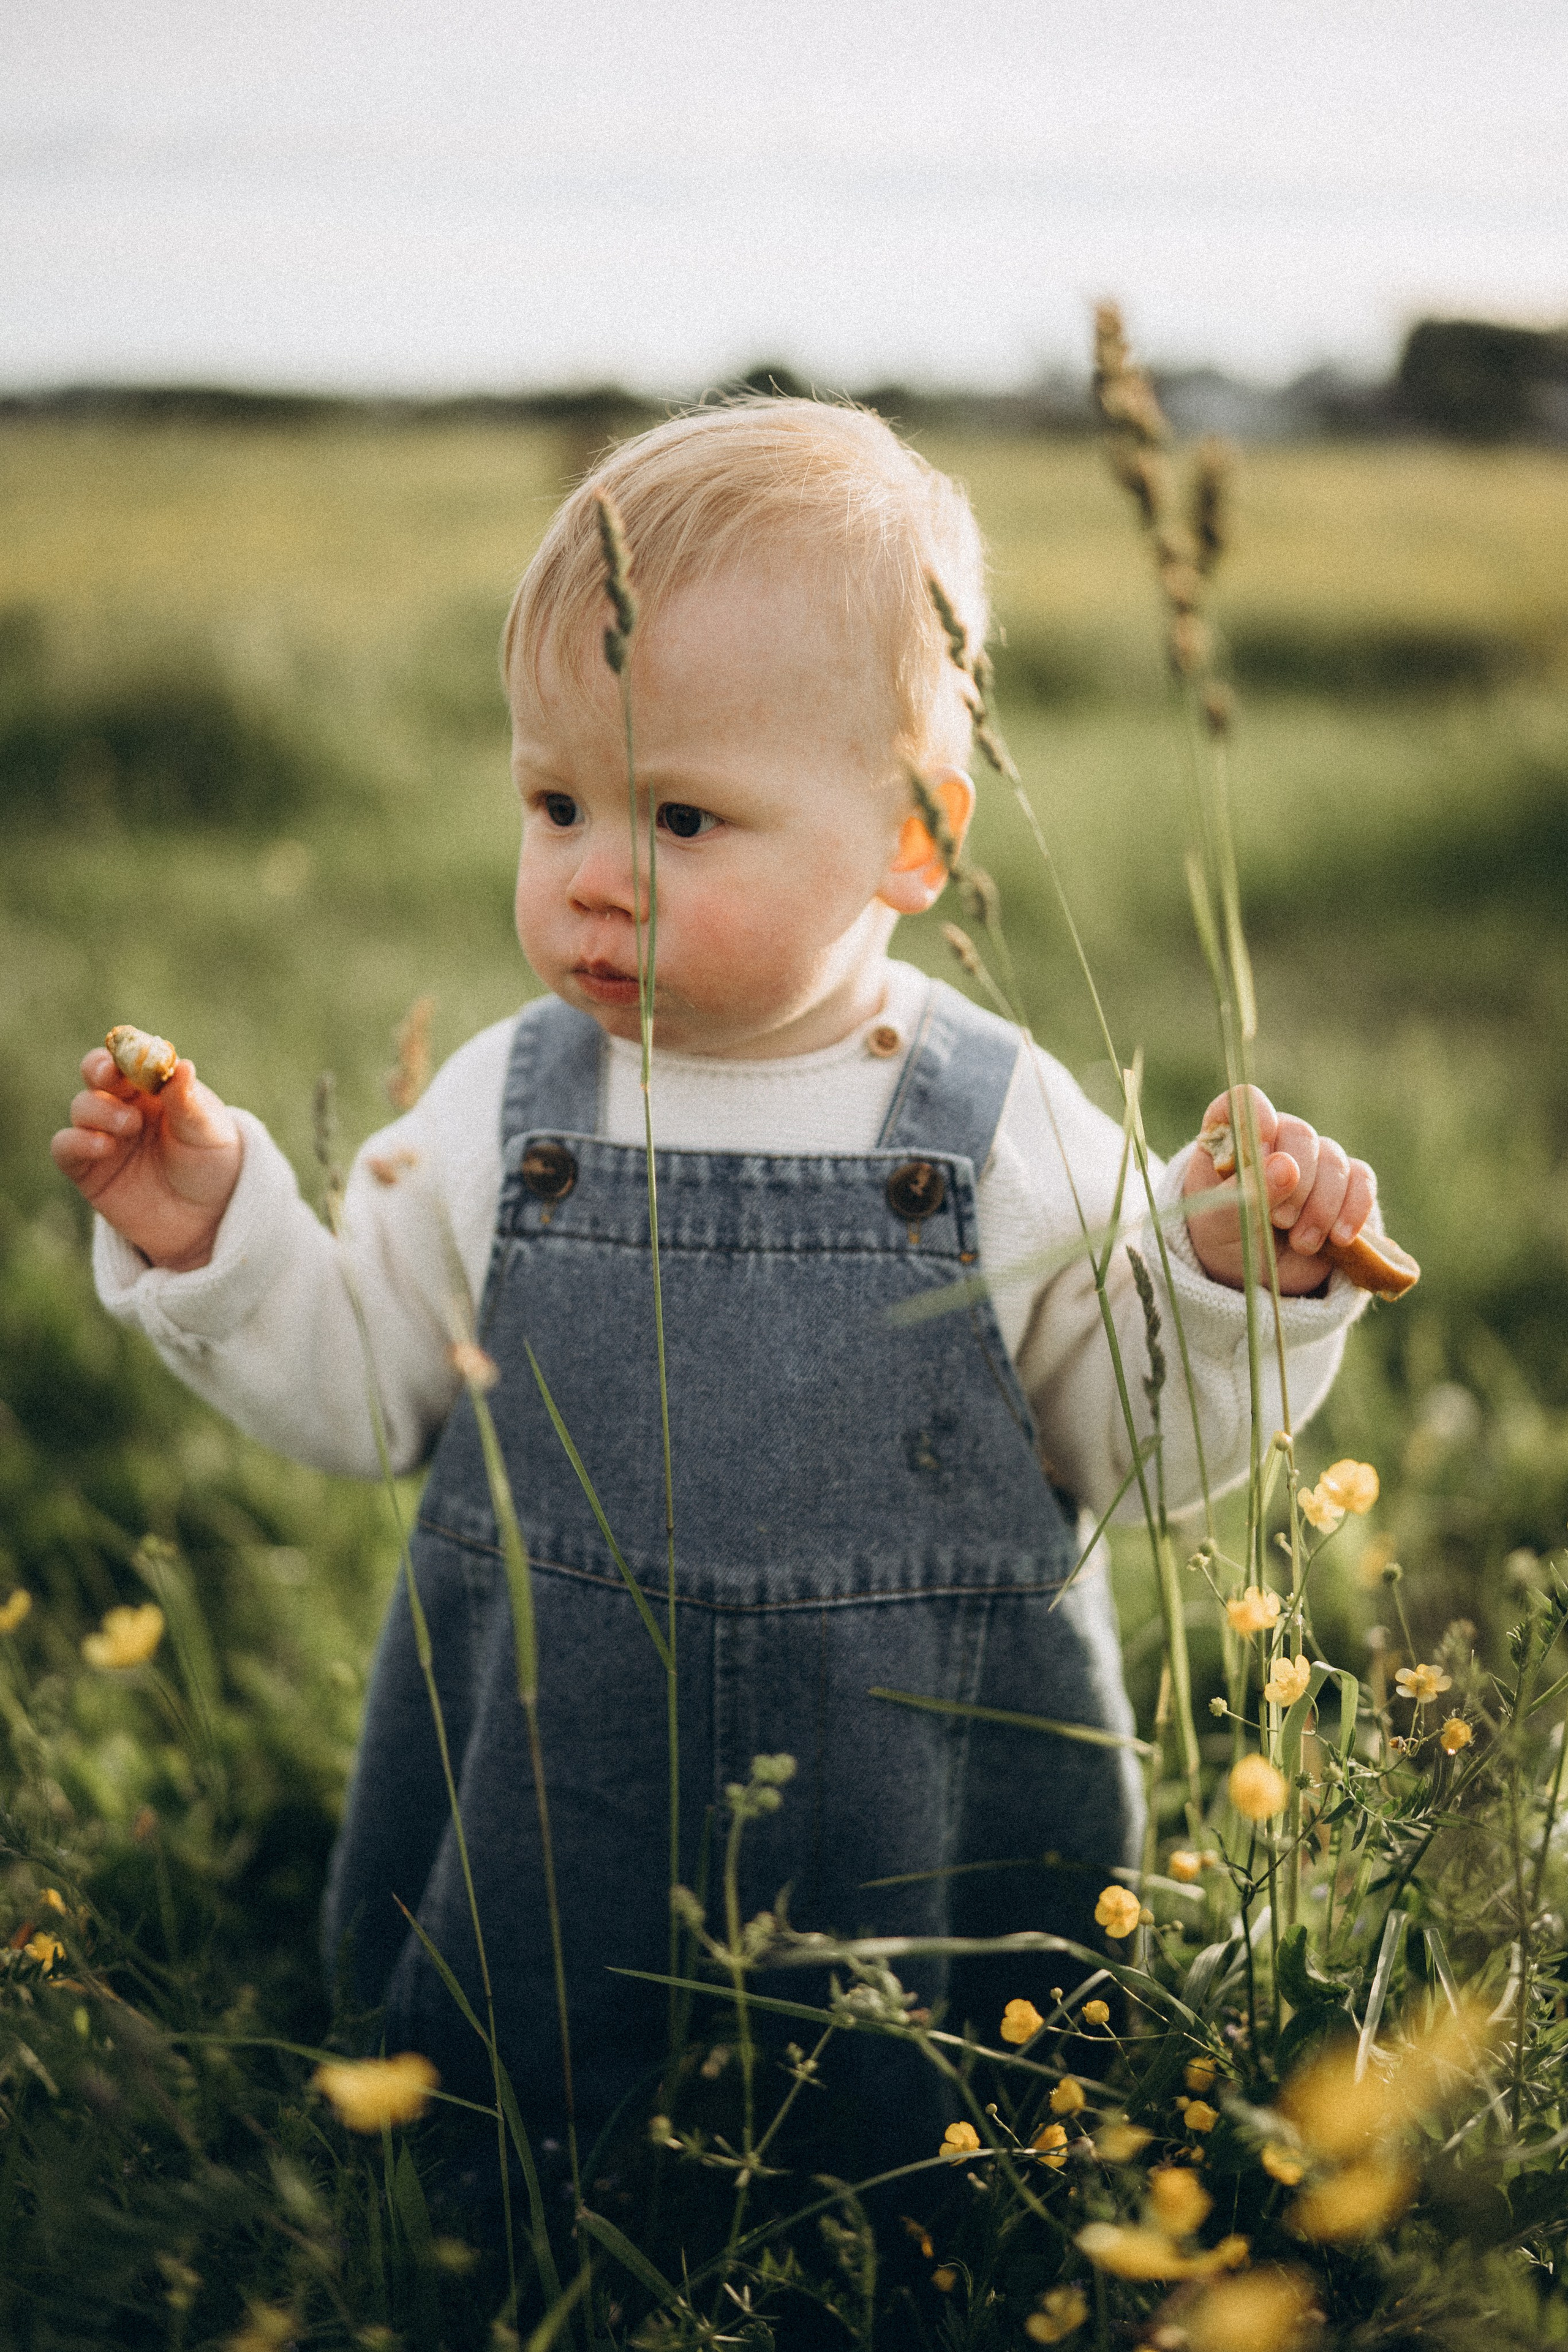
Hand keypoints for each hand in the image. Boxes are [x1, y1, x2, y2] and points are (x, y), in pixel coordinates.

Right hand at [51, 1048, 242, 1271]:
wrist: (206, 1221)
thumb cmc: (212, 1167)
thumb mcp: (209, 1133)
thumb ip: (189, 1102)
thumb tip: (181, 1065)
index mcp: (155, 1087)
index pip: (131, 1056)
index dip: (126, 1049)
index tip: (129, 1051)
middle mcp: (124, 1105)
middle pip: (96, 1073)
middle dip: (99, 1069)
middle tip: (110, 1075)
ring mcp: (104, 1135)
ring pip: (82, 1106)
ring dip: (99, 1109)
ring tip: (129, 1126)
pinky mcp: (87, 1169)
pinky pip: (66, 1147)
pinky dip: (78, 1141)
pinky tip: (103, 1146)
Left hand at [1181, 1085, 1375, 1294]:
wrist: (1256, 1272)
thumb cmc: (1225, 1237)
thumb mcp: (1221, 1224)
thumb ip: (1248, 1194)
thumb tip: (1287, 1166)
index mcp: (1232, 1138)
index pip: (1243, 1102)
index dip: (1255, 1115)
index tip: (1262, 1145)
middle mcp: (1276, 1138)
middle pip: (1299, 1135)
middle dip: (1295, 1184)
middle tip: (1280, 1221)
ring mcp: (1313, 1158)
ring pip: (1334, 1160)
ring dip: (1321, 1206)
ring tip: (1302, 1243)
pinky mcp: (1345, 1183)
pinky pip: (1362, 1180)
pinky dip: (1354, 1209)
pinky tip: (1340, 1238)